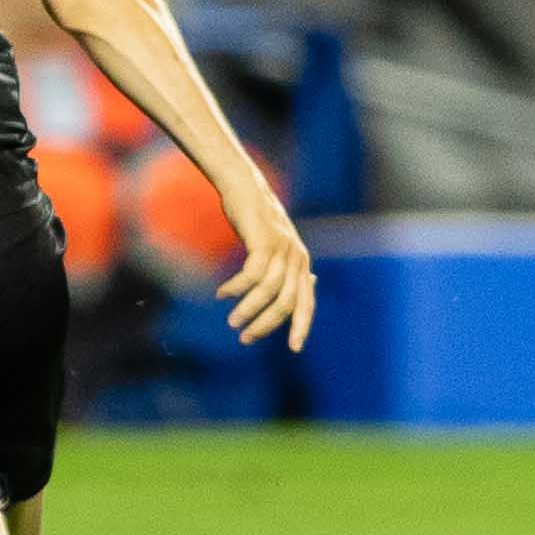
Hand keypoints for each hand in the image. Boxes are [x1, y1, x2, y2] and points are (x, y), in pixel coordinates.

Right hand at [217, 191, 314, 350]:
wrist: (244, 186)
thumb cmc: (257, 218)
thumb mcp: (279, 245)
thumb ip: (292, 266)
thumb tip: (312, 283)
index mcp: (301, 263)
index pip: (307, 302)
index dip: (302, 326)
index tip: (294, 349)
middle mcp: (297, 257)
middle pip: (287, 302)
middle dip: (267, 324)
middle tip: (245, 338)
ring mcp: (282, 248)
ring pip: (269, 292)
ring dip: (249, 309)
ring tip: (232, 321)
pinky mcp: (264, 241)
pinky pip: (251, 275)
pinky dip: (236, 288)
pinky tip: (222, 294)